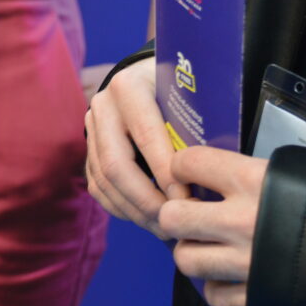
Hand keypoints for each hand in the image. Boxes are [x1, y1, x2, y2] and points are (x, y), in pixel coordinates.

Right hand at [85, 57, 186, 238]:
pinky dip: (122, 209)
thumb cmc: (182, 90)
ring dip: (134, 211)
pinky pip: (98, 187)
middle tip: (175, 222)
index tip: (190, 199)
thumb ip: (198, 124)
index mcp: (129, 87)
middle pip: (115, 165)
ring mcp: (91, 128)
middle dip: (146, 201)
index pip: (145, 137)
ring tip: (165, 229)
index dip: (166, 173)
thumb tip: (217, 172)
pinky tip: (146, 220)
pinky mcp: (89, 148)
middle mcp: (103, 106)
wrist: (152, 77)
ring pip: (104, 181)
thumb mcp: (192, 95)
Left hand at [160, 146, 267, 305]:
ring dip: (194, 254)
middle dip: (176, 217)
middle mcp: (242, 221)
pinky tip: (233, 277)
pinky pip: (215, 295)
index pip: (187, 163)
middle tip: (190, 217)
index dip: (183, 167)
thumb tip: (226, 172)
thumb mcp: (300, 175)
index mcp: (253, 181)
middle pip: (172, 217)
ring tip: (211, 249)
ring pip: (185, 259)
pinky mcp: (258, 297)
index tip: (188, 174)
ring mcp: (247, 262)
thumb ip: (257, 175)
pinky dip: (219, 288)